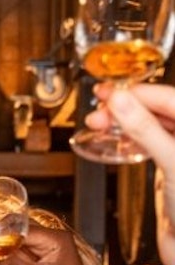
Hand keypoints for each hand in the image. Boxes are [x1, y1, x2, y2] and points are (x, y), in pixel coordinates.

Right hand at [86, 83, 174, 264]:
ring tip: (99, 124)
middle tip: (97, 112)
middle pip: (157, 110)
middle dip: (125, 108)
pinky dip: (129, 140)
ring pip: (151, 127)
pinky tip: (116, 140)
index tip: (107, 92)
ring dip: (124, 123)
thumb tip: (121, 99)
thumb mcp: (171, 161)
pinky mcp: (171, 172)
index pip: (167, 98)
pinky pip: (148, 146)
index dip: (135, 93)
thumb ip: (144, 128)